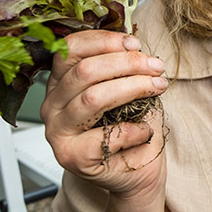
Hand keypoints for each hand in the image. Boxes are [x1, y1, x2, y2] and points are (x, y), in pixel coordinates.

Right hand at [40, 30, 168, 201]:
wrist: (139, 170)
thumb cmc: (133, 126)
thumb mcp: (128, 88)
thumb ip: (122, 67)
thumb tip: (133, 44)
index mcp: (61, 83)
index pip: (70, 49)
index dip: (104, 41)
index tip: (136, 43)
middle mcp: (53, 106)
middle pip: (84, 71)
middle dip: (127, 63)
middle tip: (156, 67)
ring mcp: (58, 132)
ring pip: (93, 98)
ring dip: (134, 87)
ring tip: (158, 87)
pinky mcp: (72, 157)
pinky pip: (108, 135)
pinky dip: (135, 129)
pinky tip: (145, 131)